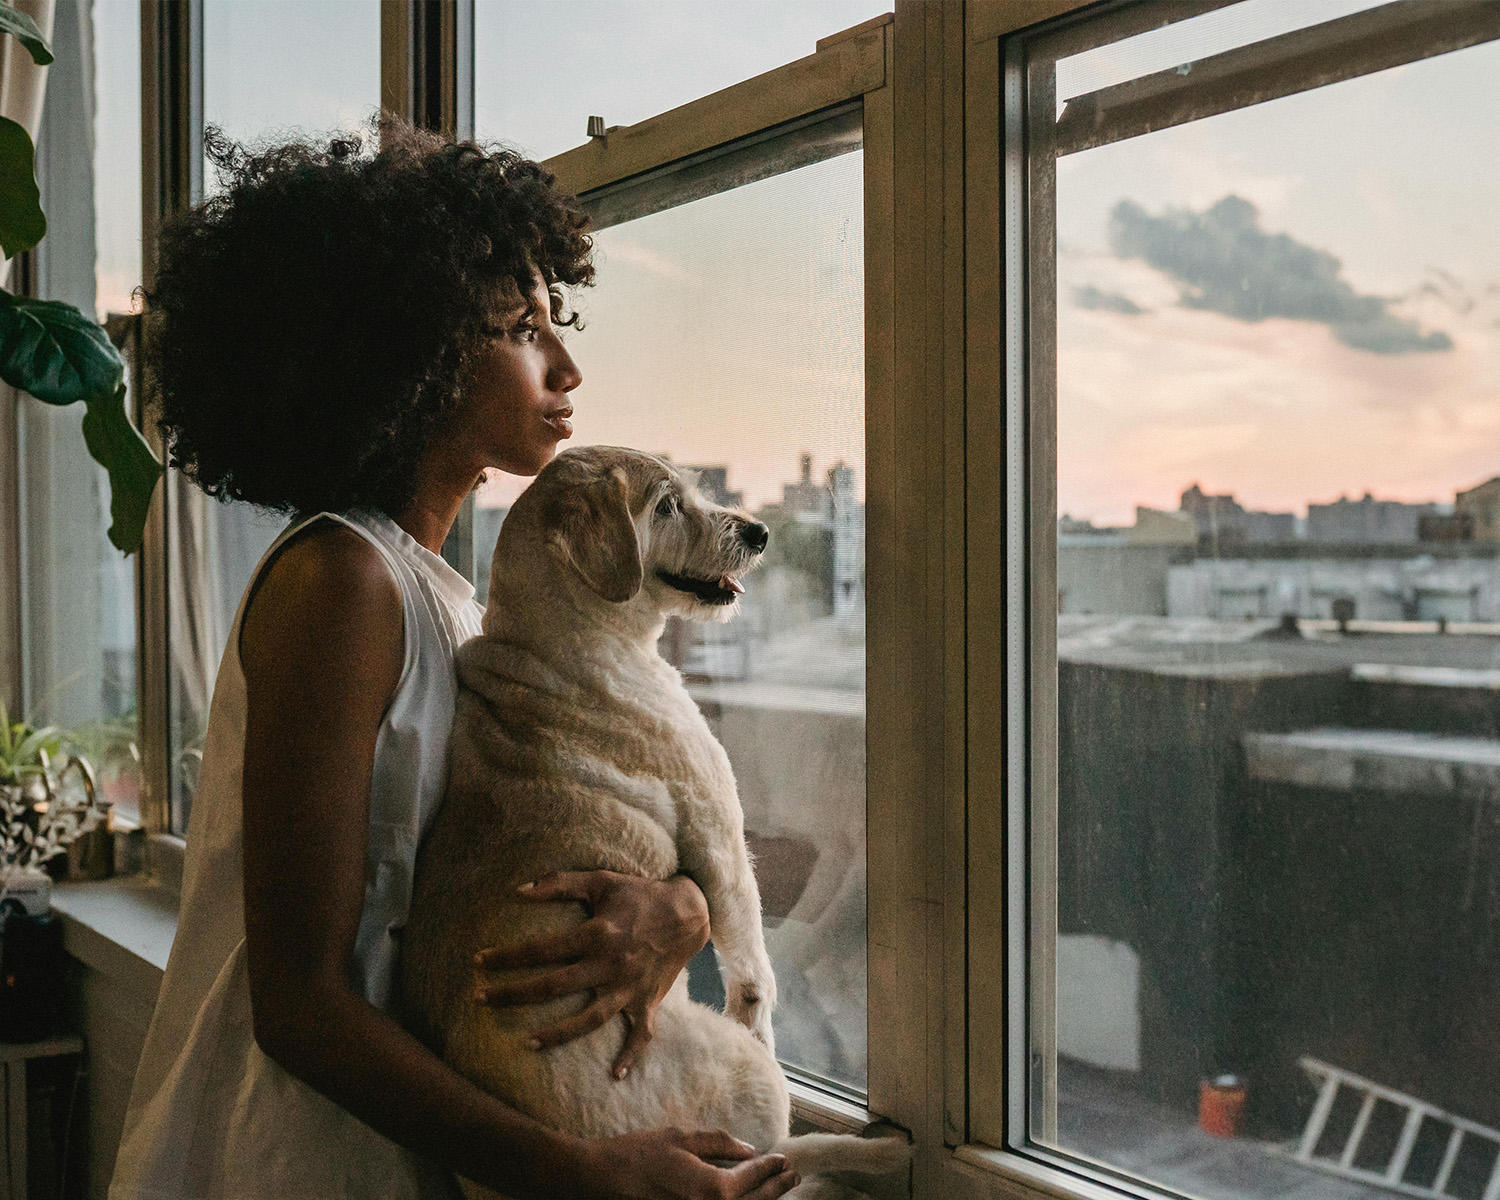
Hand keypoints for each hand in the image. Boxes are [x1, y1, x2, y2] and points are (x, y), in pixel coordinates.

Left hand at [474, 870, 710, 1077]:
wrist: (691, 912)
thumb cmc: (640, 893)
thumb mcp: (601, 879)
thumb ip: (560, 883)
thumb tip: (518, 891)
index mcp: (598, 934)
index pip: (542, 950)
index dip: (507, 956)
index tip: (478, 961)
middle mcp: (611, 965)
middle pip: (555, 986)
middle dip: (514, 994)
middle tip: (480, 1000)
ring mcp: (630, 987)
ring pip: (589, 1019)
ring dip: (557, 1034)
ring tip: (526, 1043)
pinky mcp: (647, 1001)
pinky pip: (640, 1035)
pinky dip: (630, 1055)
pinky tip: (614, 1074)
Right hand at [572, 1128, 797, 1199]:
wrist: (602, 1180)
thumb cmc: (639, 1154)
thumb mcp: (680, 1138)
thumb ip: (718, 1144)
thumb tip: (749, 1149)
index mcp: (708, 1189)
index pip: (750, 1180)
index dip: (769, 1169)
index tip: (784, 1159)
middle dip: (774, 1189)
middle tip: (792, 1175)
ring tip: (779, 1186)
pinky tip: (747, 1197)